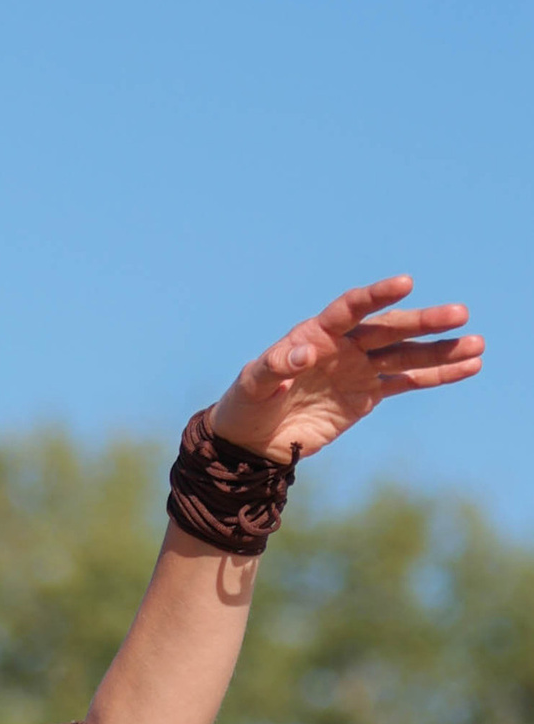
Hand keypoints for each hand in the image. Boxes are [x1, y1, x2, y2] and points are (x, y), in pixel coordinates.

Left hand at [210, 276, 483, 463]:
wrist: (253, 439)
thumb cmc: (246, 403)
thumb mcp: (253, 385)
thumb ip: (275, 367)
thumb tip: (302, 354)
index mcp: (318, 333)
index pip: (352, 308)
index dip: (377, 296)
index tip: (405, 284)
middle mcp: (345, 345)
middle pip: (390, 329)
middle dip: (424, 322)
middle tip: (459, 314)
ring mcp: (360, 368)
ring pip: (407, 355)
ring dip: (441, 350)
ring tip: (477, 344)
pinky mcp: (368, 394)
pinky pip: (407, 383)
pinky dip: (437, 377)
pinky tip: (468, 367)